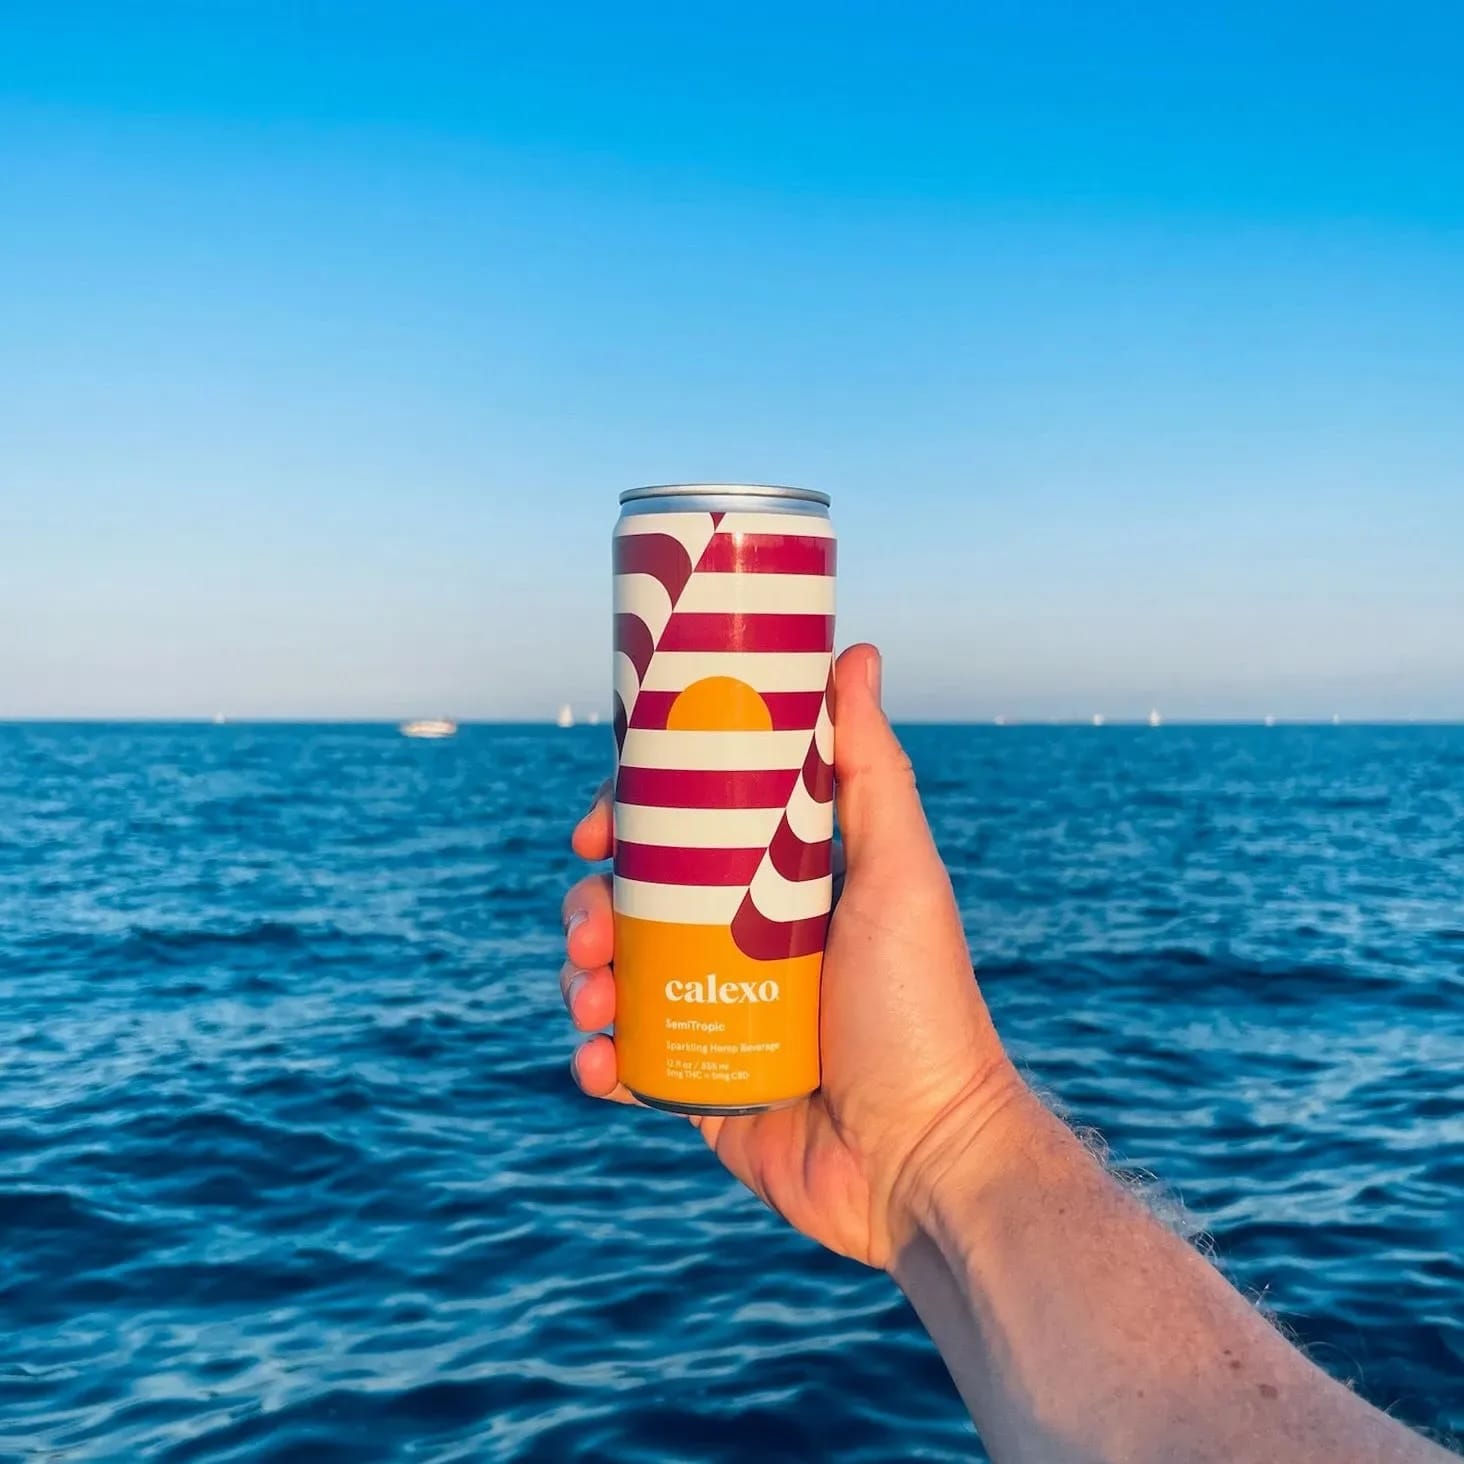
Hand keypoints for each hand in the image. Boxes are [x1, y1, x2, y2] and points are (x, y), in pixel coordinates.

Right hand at [559, 643, 1025, 1268]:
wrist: (926, 1161)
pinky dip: (596, 1059)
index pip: (688, 835)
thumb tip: (855, 652)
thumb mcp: (897, 874)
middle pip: (636, 902)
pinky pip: (625, 1065)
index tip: (597, 819)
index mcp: (779, 891)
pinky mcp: (699, 1092)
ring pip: (617, 976)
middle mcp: (743, 948)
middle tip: (589, 917)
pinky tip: (598, 1061)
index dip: (632, 819)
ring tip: (591, 990)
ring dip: (582, 972)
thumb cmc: (924, 1011)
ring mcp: (718, 1020)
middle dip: (592, 902)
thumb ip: (871, 769)